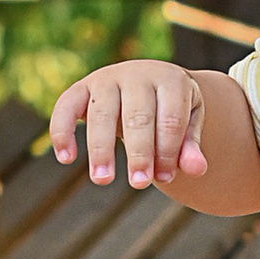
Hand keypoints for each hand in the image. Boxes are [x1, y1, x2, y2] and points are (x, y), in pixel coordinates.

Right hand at [49, 58, 210, 192]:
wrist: (150, 79)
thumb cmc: (172, 108)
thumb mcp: (189, 123)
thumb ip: (191, 146)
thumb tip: (196, 170)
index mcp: (170, 80)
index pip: (171, 119)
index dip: (168, 151)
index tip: (164, 178)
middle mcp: (137, 75)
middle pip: (138, 117)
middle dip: (139, 152)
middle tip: (139, 183)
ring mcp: (107, 78)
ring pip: (102, 114)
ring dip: (101, 149)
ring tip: (103, 180)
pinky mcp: (81, 87)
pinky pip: (66, 106)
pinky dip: (63, 131)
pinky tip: (65, 158)